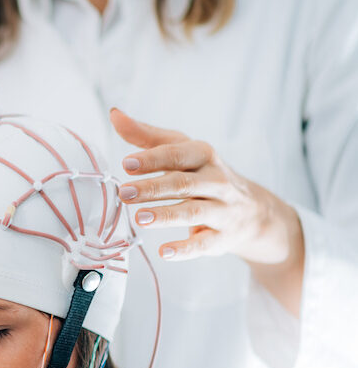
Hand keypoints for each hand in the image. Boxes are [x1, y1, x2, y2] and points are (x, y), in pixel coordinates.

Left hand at [109, 108, 303, 316]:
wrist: (252, 211)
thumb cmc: (204, 175)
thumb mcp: (182, 150)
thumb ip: (147, 136)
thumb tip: (115, 115)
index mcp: (204, 156)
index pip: (178, 155)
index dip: (152, 159)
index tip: (127, 163)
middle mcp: (216, 182)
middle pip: (183, 184)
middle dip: (153, 188)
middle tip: (124, 193)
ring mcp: (222, 211)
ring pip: (193, 212)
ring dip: (165, 216)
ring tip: (139, 218)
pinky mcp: (221, 238)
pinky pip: (203, 244)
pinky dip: (184, 249)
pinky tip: (164, 252)